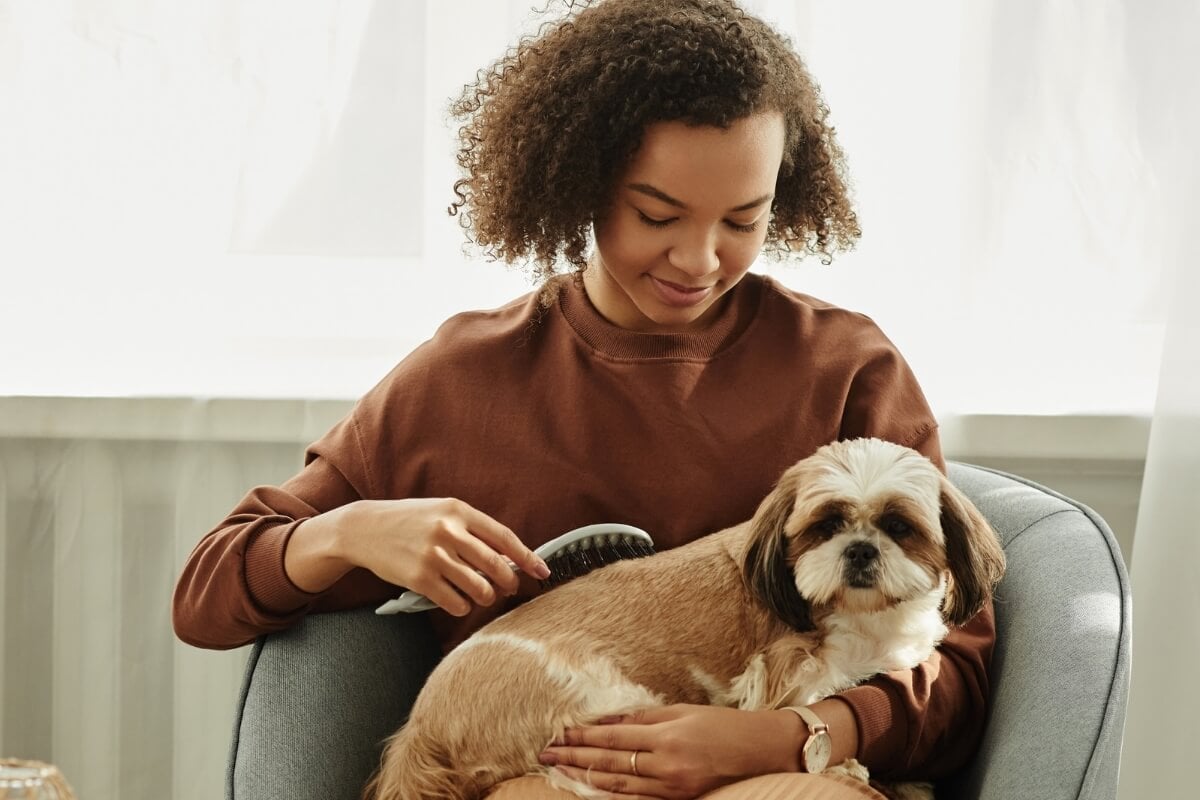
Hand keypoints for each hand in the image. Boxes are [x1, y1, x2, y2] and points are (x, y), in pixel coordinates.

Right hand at [287, 497, 548, 614]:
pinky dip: (462, 606)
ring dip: (485, 597)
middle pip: (496, 566)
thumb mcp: (442, 512)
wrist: (364, 528)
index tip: (542, 571)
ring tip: (482, 595)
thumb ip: (472, 530)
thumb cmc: (410, 521)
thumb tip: (508, 557)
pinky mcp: (419, 578)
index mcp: (458, 510)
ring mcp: (433, 555)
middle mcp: (448, 531)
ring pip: (479, 588)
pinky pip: (455, 602)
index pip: (504, 537)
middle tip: (507, 588)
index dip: (527, 557)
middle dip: (508, 582)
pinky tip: (457, 601)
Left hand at [537, 704, 798, 798]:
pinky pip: (637, 799)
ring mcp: (672, 786)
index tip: (558, 733)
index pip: (612, 738)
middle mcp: (666, 763)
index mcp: (666, 735)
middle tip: (546, 754)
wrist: (761, 749)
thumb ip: (643, 718)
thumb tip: (607, 721)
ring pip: (618, 785)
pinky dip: (612, 795)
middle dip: (575, 757)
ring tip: (560, 771)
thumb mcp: (683, 711)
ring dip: (585, 777)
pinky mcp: (679, 799)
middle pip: (609, 762)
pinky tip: (592, 790)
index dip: (582, 737)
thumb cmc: (723, 725)